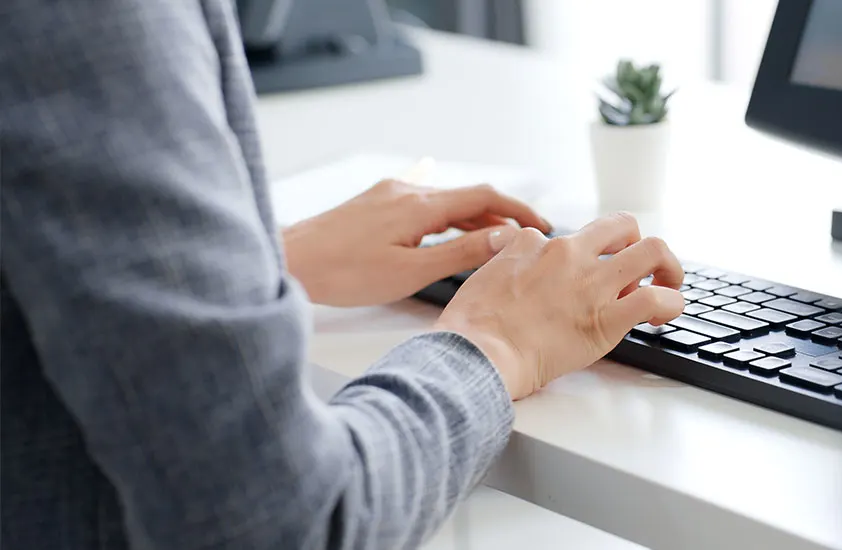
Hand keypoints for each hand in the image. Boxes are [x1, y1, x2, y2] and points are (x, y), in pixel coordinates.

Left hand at [282, 179, 550, 305]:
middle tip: (523, 241)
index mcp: (420, 205)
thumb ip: (460, 252)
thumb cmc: (344, 273)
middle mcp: (407, 189)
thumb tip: (504, 239)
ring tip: (493, 242)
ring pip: (444, 201)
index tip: (541, 224)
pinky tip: (448, 220)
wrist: (292, 260)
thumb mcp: (410, 270)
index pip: (485, 197)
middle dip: (499, 217)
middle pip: (467, 197)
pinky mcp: (375, 201)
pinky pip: (422, 202)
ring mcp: (389, 192)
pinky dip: (445, 215)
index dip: (518, 209)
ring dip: (472, 219)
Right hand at [434, 213, 684, 399]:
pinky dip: (670, 304)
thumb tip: (511, 259)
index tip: (580, 279)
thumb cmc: (471, 325)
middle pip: (622, 225)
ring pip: (652, 250)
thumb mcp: (482, 274)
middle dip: (635, 244)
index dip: (583, 257)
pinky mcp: (606, 319)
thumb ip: (505, 261)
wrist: (476, 352)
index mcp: (535, 243)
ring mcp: (591, 284)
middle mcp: (568, 254)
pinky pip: (658, 299)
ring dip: (667, 266)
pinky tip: (661, 317)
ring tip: (665, 285)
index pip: (573, 236)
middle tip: (634, 270)